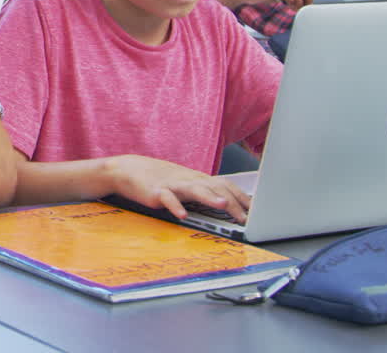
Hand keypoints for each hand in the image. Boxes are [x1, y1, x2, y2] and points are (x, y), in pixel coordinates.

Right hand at [102, 155, 250, 222]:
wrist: (128, 170)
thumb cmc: (159, 179)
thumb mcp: (184, 183)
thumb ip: (203, 190)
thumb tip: (228, 202)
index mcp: (197, 178)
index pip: (225, 185)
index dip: (242, 197)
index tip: (258, 210)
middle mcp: (188, 179)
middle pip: (215, 187)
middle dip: (233, 202)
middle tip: (247, 217)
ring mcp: (172, 185)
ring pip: (194, 189)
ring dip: (209, 197)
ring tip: (223, 205)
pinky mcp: (156, 192)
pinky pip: (167, 198)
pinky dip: (175, 206)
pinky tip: (182, 215)